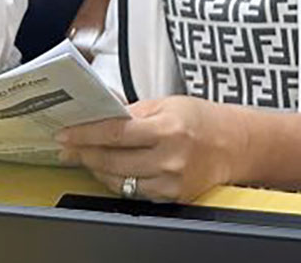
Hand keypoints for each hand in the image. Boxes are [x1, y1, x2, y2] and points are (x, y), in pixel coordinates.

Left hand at [57, 96, 244, 202]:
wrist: (234, 145)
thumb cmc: (203, 120)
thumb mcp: (168, 104)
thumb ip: (133, 111)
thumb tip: (100, 113)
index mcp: (168, 128)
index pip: (115, 132)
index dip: (85, 134)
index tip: (66, 134)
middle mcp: (169, 158)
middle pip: (112, 160)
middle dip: (84, 153)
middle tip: (68, 147)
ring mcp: (170, 181)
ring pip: (118, 180)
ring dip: (96, 169)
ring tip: (86, 157)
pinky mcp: (170, 197)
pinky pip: (133, 192)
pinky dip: (117, 180)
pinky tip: (110, 170)